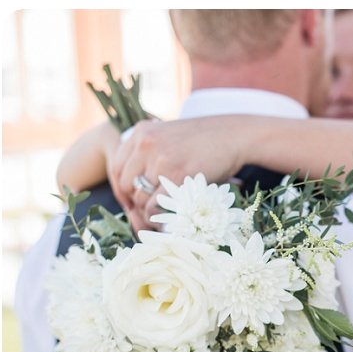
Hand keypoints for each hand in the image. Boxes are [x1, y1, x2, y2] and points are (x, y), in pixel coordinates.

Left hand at [111, 117, 245, 218]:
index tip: (133, 204)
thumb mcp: (171, 138)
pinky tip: (170, 219)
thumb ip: (152, 154)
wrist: (235, 135)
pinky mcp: (176, 175)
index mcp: (140, 132)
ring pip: (139, 198)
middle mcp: (145, 143)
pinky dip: (159, 217)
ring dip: (149, 213)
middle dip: (135, 204)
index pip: (116, 168)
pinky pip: (154, 206)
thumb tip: (138, 189)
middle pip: (125, 185)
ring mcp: (159, 159)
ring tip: (162, 219)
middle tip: (149, 216)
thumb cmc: (207, 142)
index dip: (122, 191)